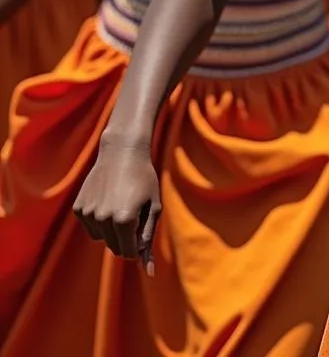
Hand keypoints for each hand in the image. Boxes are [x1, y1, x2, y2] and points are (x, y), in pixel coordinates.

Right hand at [73, 134, 161, 275]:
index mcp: (125, 220)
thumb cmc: (144, 179)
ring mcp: (88, 214)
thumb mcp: (153, 207)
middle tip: (134, 212)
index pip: (129, 253)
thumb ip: (148, 239)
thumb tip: (149, 272)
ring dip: (112, 229)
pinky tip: (107, 199)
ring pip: (102, 238)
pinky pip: (91, 226)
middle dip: (126, 238)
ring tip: (121, 203)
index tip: (142, 228)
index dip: (138, 244)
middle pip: (115, 248)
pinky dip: (99, 220)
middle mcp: (103, 219)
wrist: (122, 152)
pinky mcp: (79, 208)